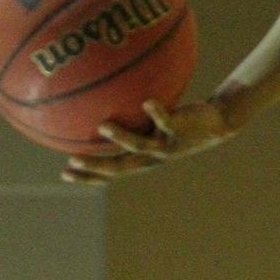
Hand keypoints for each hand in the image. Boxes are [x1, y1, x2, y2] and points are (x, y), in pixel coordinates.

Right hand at [61, 98, 233, 183]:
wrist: (215, 124)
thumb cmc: (177, 125)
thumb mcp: (151, 128)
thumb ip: (131, 123)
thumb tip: (104, 109)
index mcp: (142, 159)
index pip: (111, 174)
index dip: (89, 177)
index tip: (65, 175)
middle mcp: (152, 156)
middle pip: (120, 167)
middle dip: (96, 167)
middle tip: (72, 162)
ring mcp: (166, 143)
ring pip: (141, 145)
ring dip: (122, 137)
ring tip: (103, 126)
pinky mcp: (180, 128)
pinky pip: (167, 120)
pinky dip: (157, 112)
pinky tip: (147, 102)